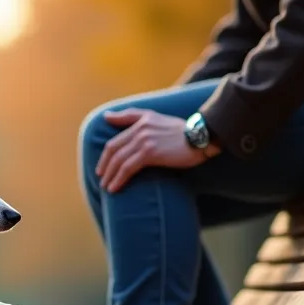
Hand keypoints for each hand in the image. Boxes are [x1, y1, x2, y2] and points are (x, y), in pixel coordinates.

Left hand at [96, 109, 213, 192]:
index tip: (102, 168)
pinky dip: (119, 179)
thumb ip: (131, 116)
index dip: (105, 156)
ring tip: (106, 187)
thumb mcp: (155, 118)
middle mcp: (140, 129)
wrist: (202, 136)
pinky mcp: (150, 152)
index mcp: (141, 120)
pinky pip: (128, 167)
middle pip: (113, 150)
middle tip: (101, 179)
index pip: (115, 140)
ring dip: (110, 176)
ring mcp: (144, 140)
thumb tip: (106, 116)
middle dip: (104, 167)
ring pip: (119, 160)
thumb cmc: (182, 131)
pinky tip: (115, 188)